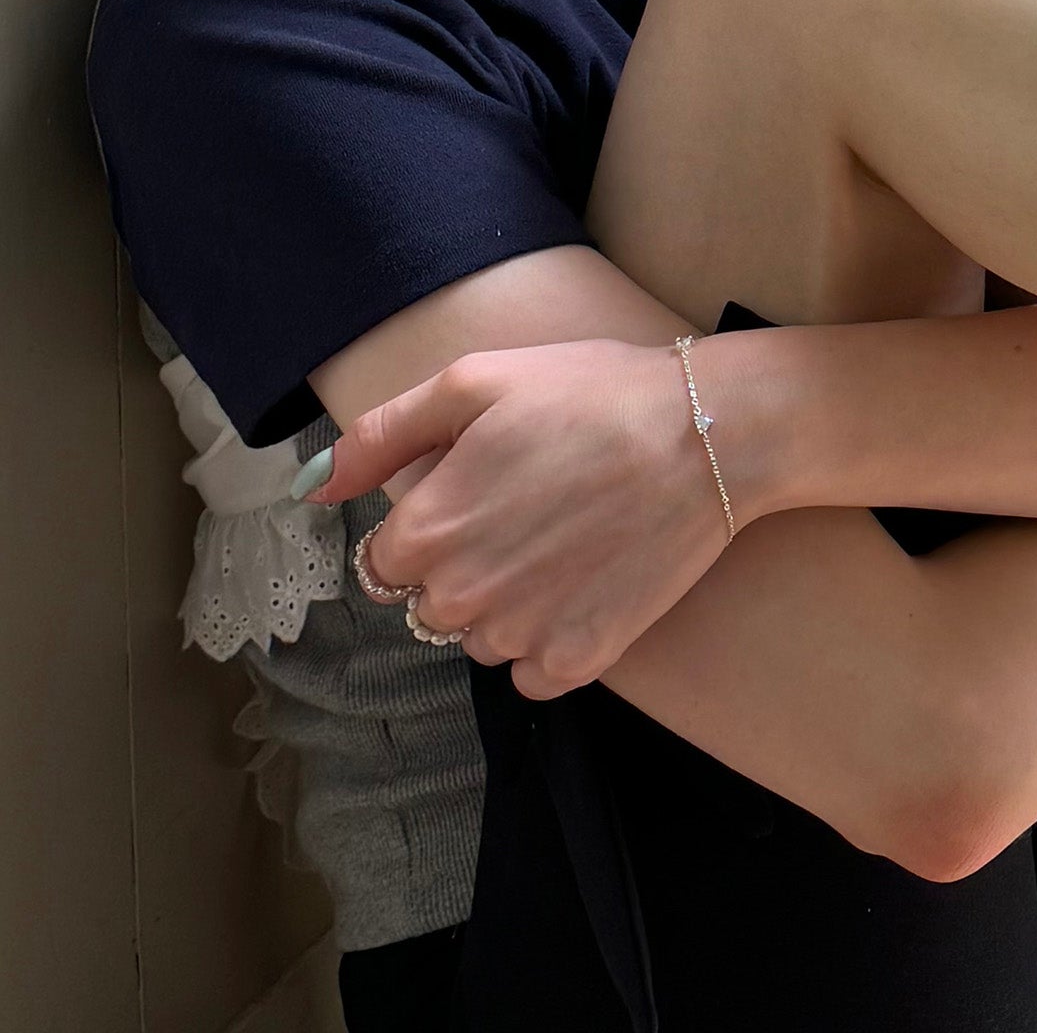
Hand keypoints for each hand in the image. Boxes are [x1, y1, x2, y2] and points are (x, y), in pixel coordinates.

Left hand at [308, 338, 750, 699]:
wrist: (706, 433)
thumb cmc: (590, 394)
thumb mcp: (476, 381)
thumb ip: (383, 435)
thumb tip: (313, 486)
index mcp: (427, 528)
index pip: (384, 560)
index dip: (429, 523)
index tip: (479, 490)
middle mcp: (462, 596)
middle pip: (431, 602)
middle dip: (465, 562)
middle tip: (530, 505)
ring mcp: (523, 634)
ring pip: (482, 637)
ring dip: (507, 602)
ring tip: (566, 535)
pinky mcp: (581, 660)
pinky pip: (533, 672)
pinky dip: (550, 638)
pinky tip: (586, 580)